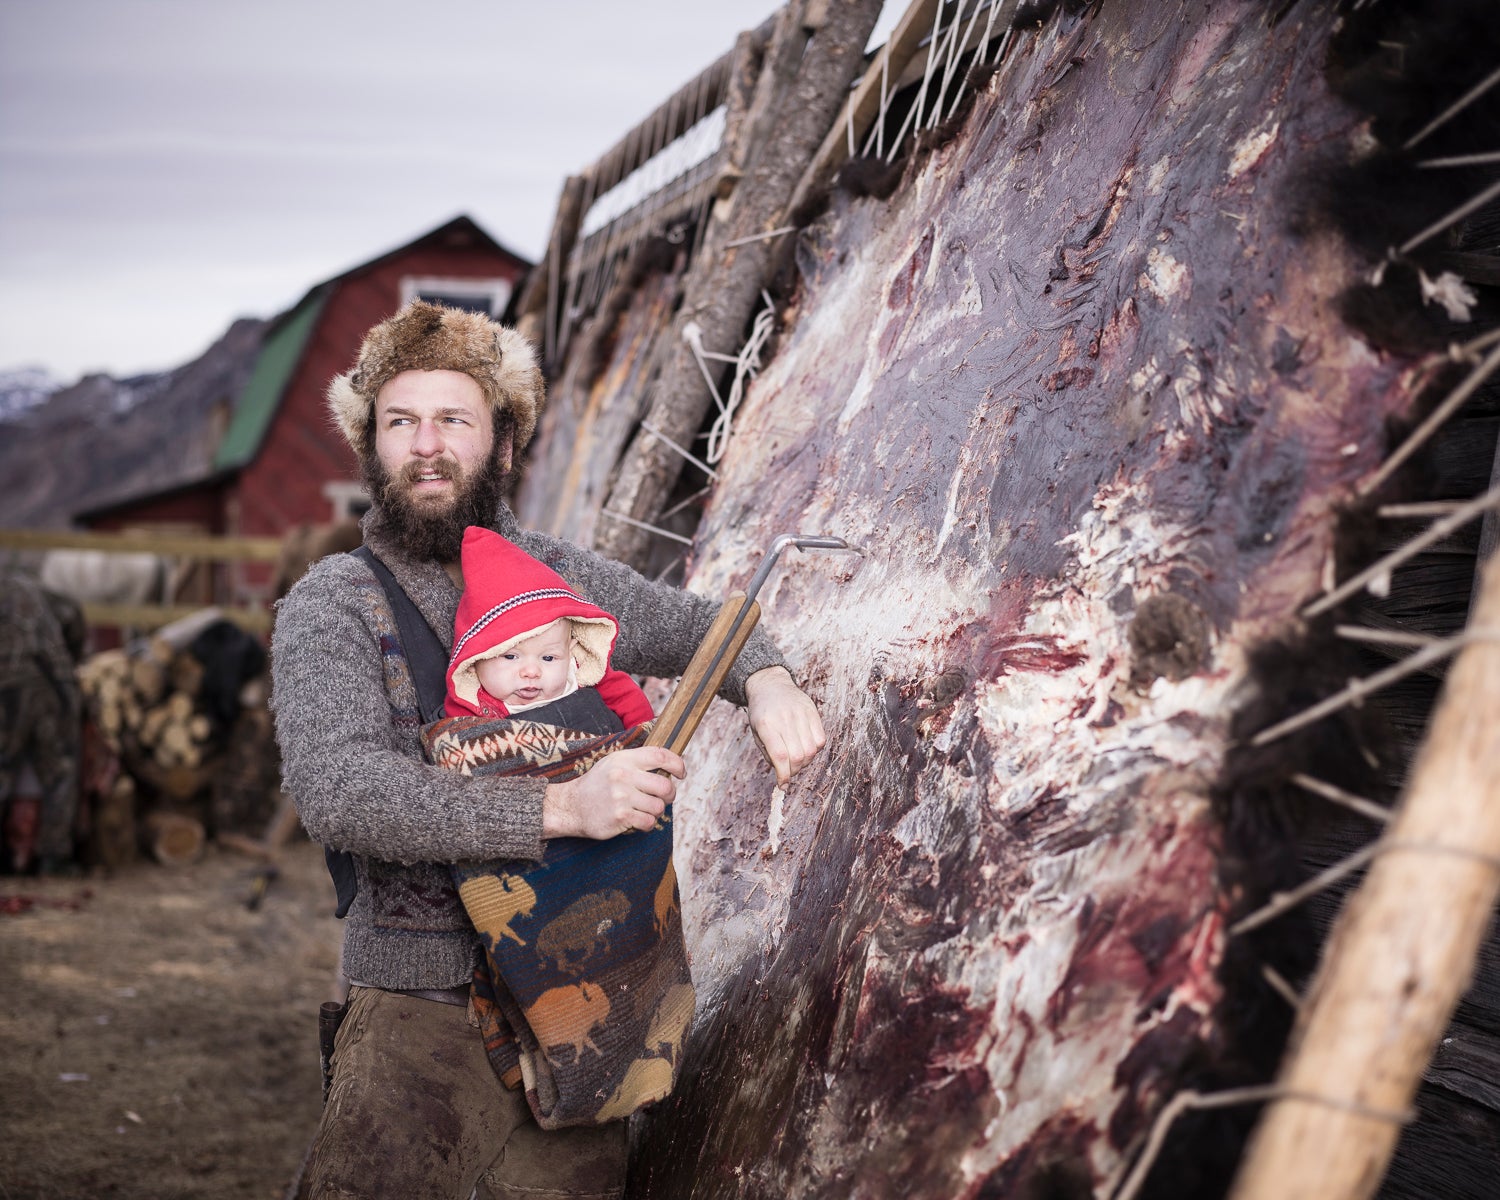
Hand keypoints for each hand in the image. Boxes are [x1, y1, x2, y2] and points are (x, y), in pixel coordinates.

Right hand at [542, 747, 685, 839]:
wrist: (571, 806)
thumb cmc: (598, 784)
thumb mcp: (614, 763)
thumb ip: (638, 761)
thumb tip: (670, 765)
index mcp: (624, 759)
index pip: (660, 756)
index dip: (677, 764)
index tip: (680, 773)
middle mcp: (623, 776)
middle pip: (665, 786)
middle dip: (670, 794)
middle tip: (664, 797)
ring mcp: (621, 797)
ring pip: (659, 806)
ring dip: (657, 811)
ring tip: (646, 809)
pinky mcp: (620, 816)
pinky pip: (648, 822)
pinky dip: (647, 823)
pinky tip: (638, 820)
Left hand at [745, 666, 825, 784]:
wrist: (770, 685)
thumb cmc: (762, 713)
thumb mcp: (757, 733)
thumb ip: (769, 754)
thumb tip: (784, 776)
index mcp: (766, 724)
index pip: (779, 756)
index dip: (783, 775)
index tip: (782, 785)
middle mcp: (784, 718)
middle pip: (797, 756)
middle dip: (794, 771)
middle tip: (789, 772)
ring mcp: (800, 713)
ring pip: (811, 750)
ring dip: (805, 763)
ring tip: (797, 760)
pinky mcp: (812, 711)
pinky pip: (821, 740)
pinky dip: (815, 750)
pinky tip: (805, 748)